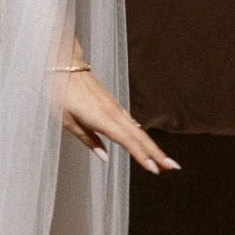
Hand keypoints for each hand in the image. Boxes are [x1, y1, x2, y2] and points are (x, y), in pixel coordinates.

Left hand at [57, 67, 178, 174]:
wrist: (64, 65)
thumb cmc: (61, 93)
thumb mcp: (67, 121)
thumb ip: (88, 139)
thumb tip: (104, 158)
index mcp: (102, 118)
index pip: (127, 141)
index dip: (142, 156)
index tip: (155, 169)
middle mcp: (114, 112)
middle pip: (140, 136)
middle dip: (157, 153)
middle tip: (174, 167)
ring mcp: (116, 107)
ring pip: (138, 129)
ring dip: (152, 145)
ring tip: (164, 160)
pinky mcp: (114, 104)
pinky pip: (132, 122)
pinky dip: (142, 135)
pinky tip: (147, 143)